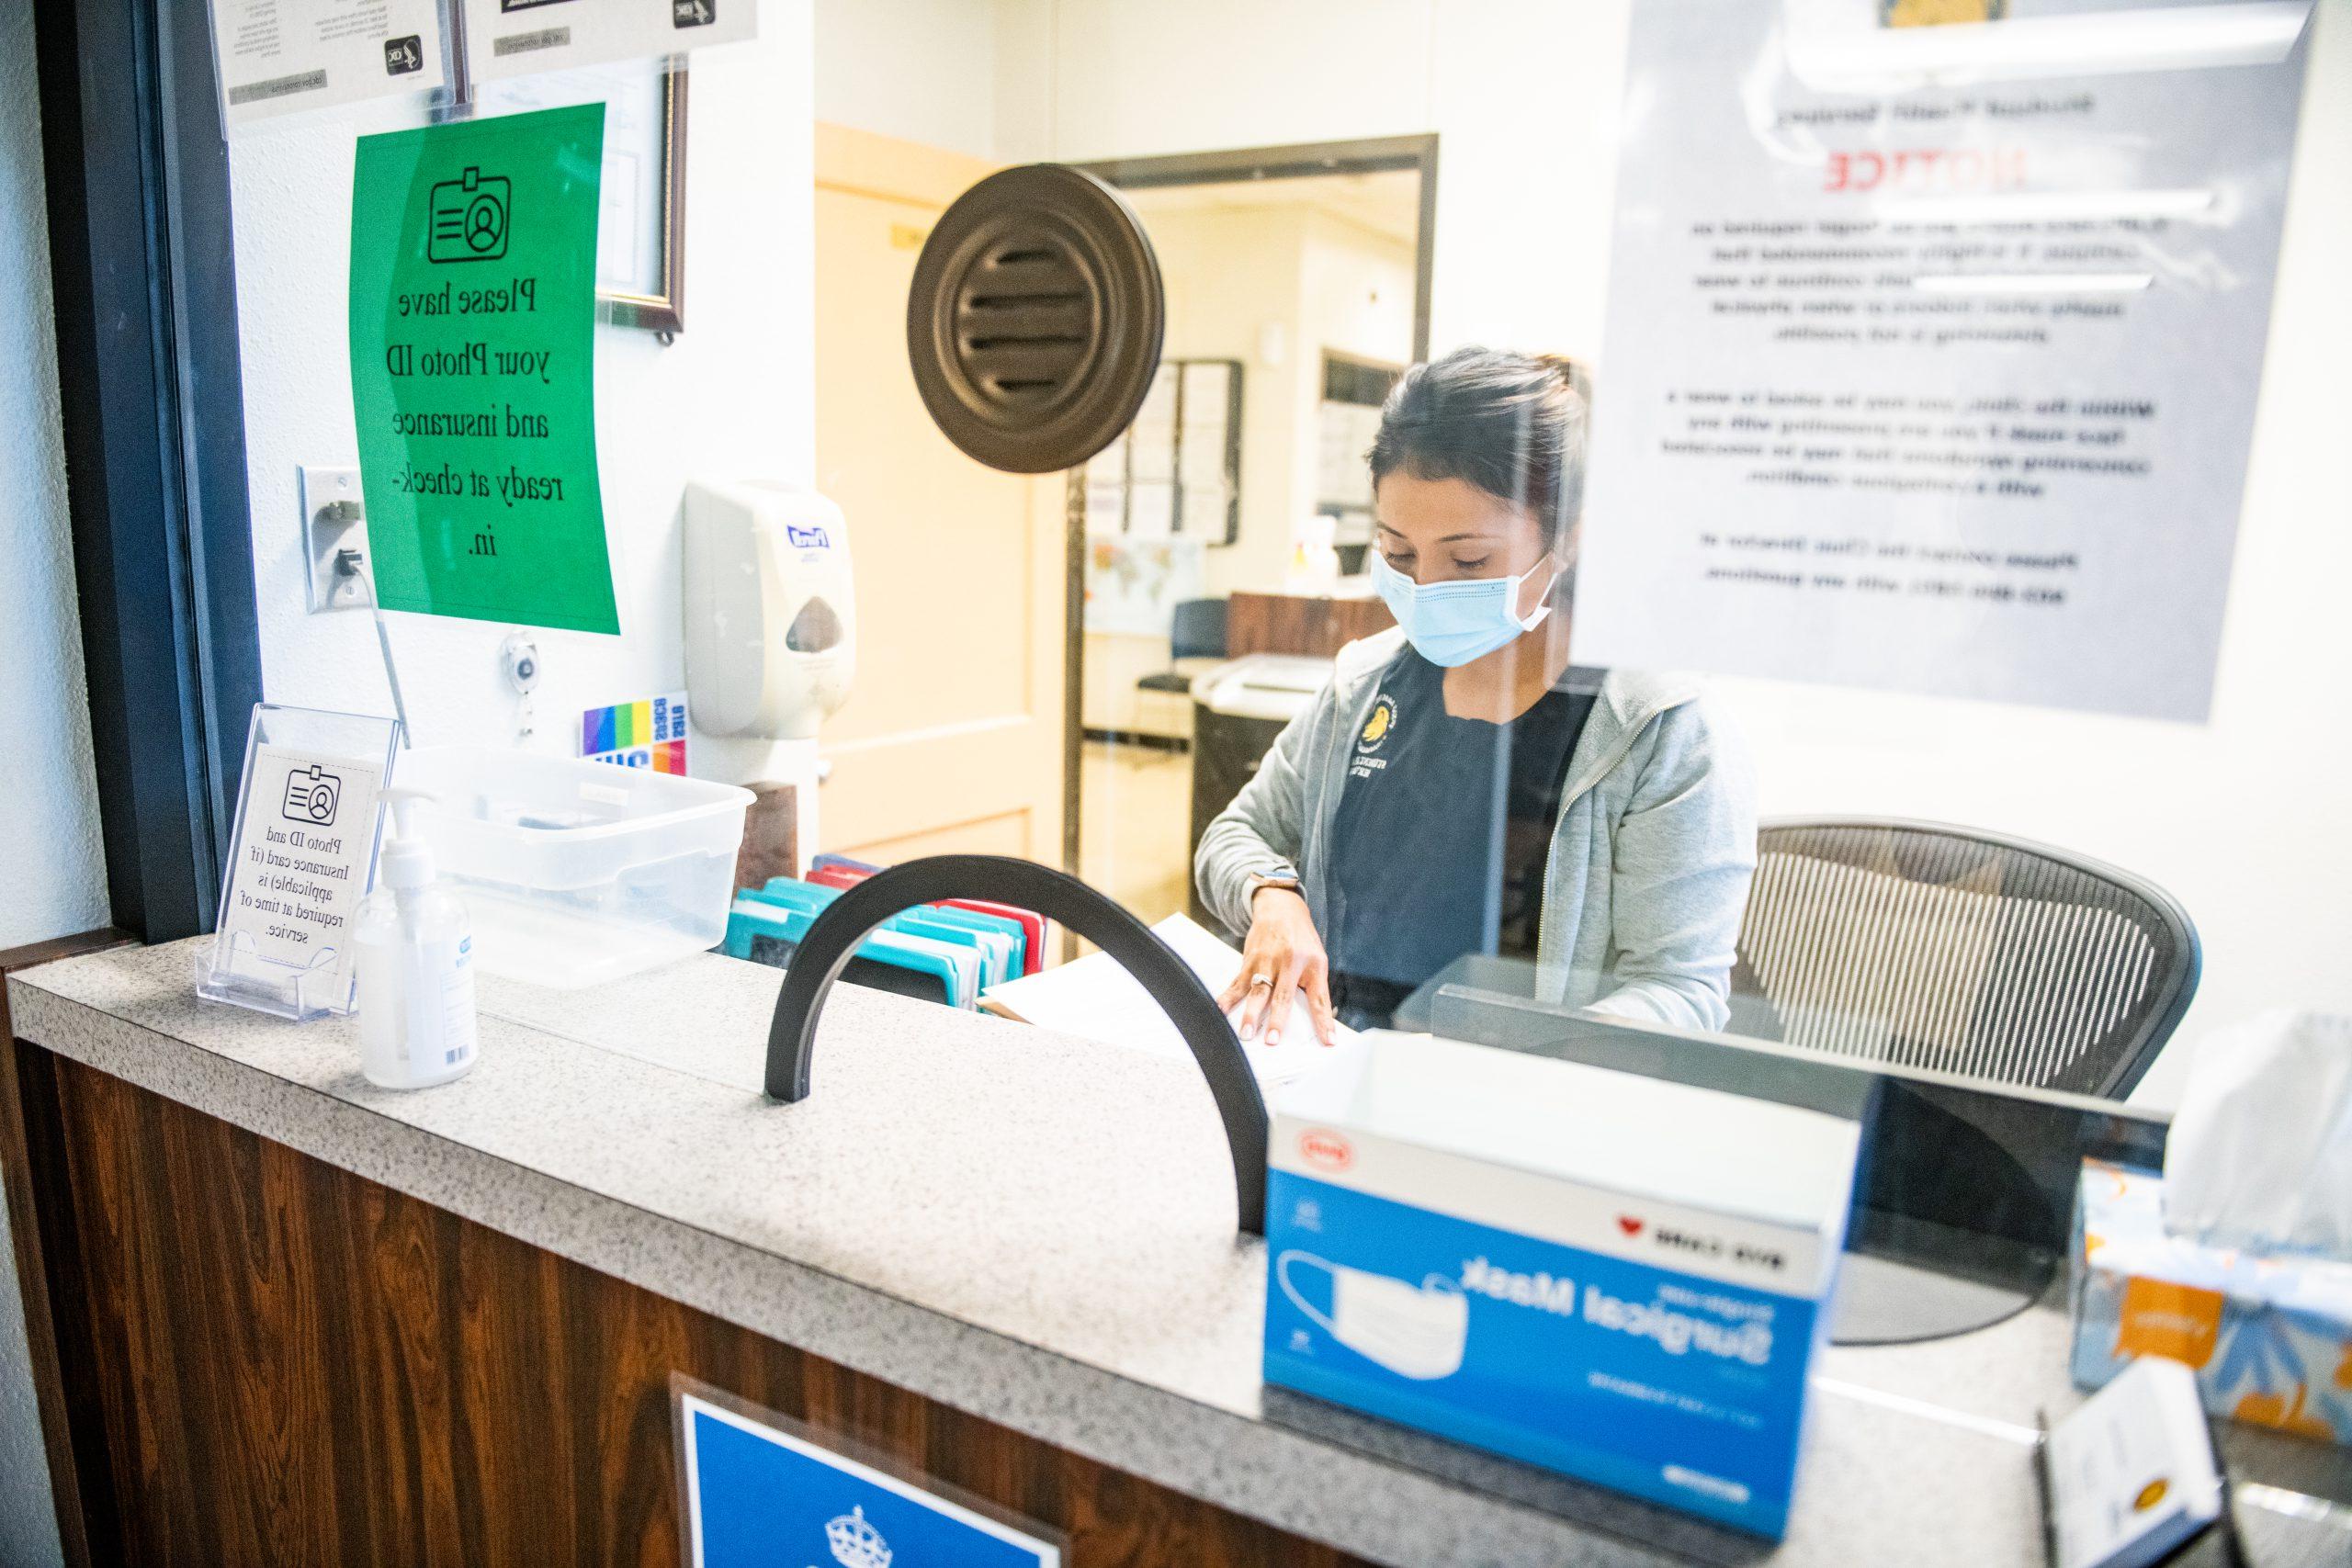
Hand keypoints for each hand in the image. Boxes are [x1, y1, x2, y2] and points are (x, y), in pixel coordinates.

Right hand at [1216, 885, 1337, 1047]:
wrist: (1281, 908)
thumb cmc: (1301, 940)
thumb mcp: (1316, 959)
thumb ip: (1313, 986)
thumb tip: (1314, 1020)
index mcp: (1313, 965)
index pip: (1319, 998)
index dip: (1324, 1021)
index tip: (1328, 1042)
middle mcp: (1290, 963)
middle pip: (1283, 996)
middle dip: (1277, 1020)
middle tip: (1272, 1040)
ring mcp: (1267, 961)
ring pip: (1258, 991)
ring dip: (1251, 1014)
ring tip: (1245, 1033)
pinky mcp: (1250, 960)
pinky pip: (1238, 982)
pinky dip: (1228, 998)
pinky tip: (1220, 1010)